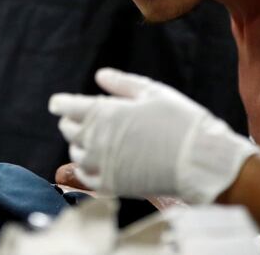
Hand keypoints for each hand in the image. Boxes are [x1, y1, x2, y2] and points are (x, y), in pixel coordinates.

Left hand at [49, 68, 259, 203]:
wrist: (201, 161)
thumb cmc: (180, 120)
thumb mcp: (153, 92)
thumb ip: (122, 83)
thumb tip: (100, 76)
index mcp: (105, 112)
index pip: (66, 107)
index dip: (61, 103)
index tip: (58, 103)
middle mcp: (97, 139)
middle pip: (68, 129)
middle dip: (73, 121)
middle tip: (83, 119)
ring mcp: (102, 164)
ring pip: (76, 153)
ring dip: (81, 144)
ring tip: (97, 139)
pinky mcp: (111, 184)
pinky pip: (86, 176)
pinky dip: (87, 167)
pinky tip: (98, 161)